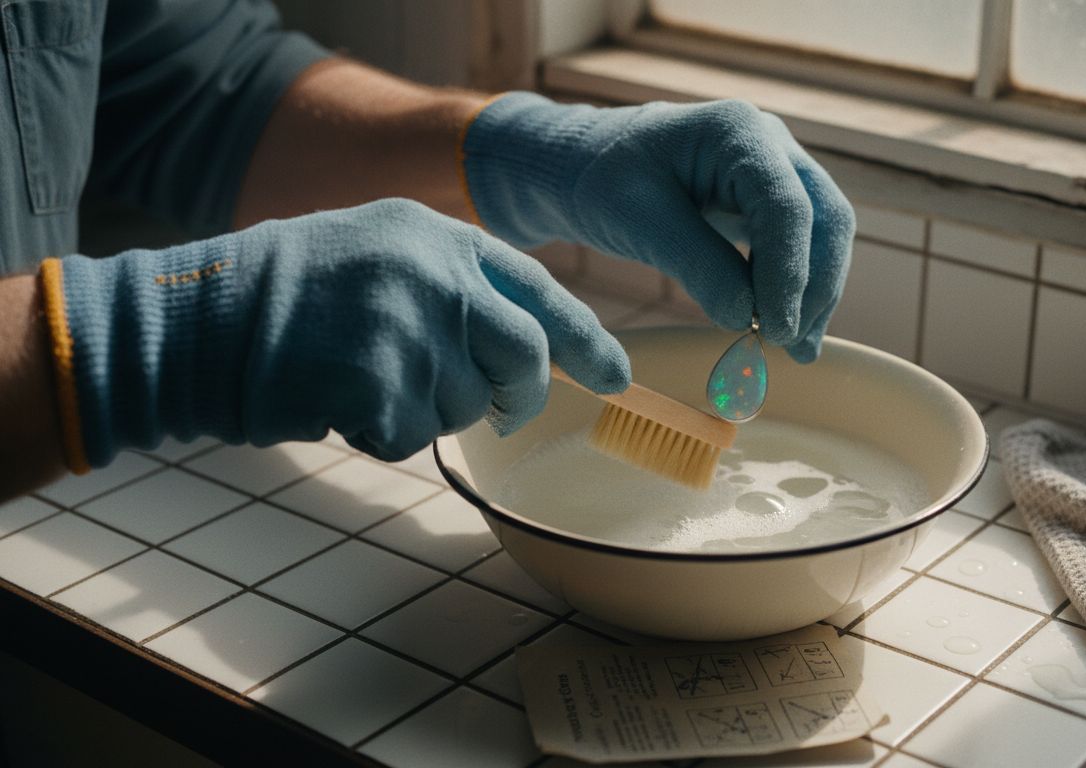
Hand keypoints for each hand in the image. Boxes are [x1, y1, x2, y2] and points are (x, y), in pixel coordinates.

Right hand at [45, 199, 628, 468]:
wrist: (193, 317)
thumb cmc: (284, 292)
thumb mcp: (380, 252)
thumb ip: (453, 284)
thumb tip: (528, 345)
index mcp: (440, 237)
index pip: (540, 291)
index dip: (585, 338)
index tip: (617, 375)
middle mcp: (436, 276)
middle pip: (525, 358)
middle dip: (519, 396)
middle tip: (498, 411)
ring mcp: (411, 330)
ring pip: (464, 407)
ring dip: (423, 410)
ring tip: (361, 376)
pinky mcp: (380, 386)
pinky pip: (409, 437)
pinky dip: (377, 434)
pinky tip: (335, 400)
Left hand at [462, 94, 854, 362]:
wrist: (584, 168)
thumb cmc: (602, 181)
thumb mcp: (638, 220)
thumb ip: (695, 265)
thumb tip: (748, 318)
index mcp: (738, 131)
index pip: (786, 206)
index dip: (790, 273)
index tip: (776, 330)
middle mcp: (770, 144)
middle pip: (823, 218)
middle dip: (815, 287)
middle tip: (792, 347)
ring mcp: (775, 171)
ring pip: (822, 234)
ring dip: (815, 294)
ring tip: (797, 351)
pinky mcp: (767, 203)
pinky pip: (801, 246)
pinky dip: (797, 289)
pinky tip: (785, 332)